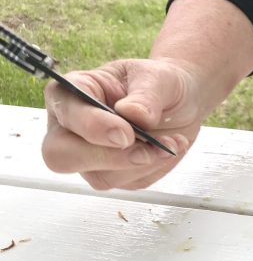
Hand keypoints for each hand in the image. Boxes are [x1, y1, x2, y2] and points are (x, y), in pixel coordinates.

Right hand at [42, 58, 201, 189]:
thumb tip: (132, 114)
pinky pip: (129, 182)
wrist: (182, 102)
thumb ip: (145, 95)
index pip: (65, 113)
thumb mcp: (158, 77)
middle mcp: (71, 128)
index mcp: (71, 93)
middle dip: (107, 157)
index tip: (126, 133)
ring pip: (100, 177)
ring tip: (170, 142)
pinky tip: (170, 148)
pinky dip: (155, 168)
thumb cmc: (159, 83)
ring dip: (141, 164)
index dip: (92, 127)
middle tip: (145, 151)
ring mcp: (89, 156)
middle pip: (61, 157)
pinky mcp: (114, 174)